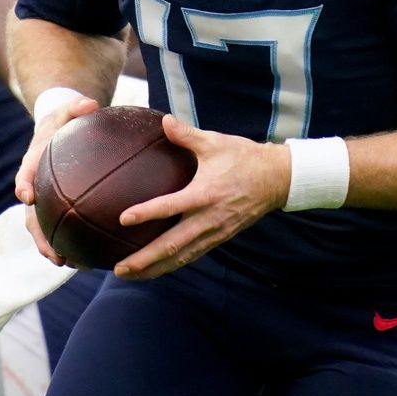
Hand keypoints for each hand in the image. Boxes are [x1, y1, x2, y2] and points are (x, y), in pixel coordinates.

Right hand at [15, 93, 100, 262]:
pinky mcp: (56, 209)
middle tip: (51, 252)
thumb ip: (77, 106)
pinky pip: (60, 229)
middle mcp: (35, 187)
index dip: (25, 185)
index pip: (25, 173)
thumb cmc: (65, 121)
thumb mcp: (69, 109)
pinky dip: (69, 245)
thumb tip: (90, 104)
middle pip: (31, 215)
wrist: (58, 132)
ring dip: (52, 248)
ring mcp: (44, 201)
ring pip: (43, 229)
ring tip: (68, 264)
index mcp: (33, 162)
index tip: (26, 197)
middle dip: (39, 235)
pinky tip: (88, 260)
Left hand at [111, 115, 290, 280]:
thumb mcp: (216, 142)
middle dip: (145, 259)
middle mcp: (209, 218)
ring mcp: (215, 232)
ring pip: (181, 256)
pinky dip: (172, 264)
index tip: (123, 219)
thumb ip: (187, 135)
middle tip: (119, 268)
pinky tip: (154, 269)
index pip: (171, 206)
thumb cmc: (244, 158)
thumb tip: (164, 120)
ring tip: (129, 275)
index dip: (147, 213)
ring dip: (154, 268)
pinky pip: (192, 255)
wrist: (277, 179)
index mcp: (205, 193)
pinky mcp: (220, 238)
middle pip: (172, 245)